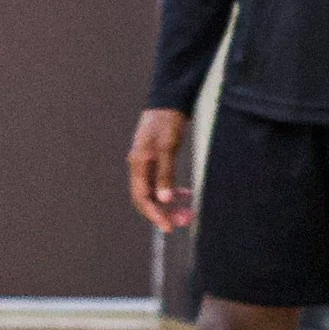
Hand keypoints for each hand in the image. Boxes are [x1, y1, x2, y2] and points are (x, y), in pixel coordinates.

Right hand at [128, 109, 189, 231]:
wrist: (168, 101)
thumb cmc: (167, 121)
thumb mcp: (168, 147)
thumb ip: (165, 173)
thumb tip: (164, 199)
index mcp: (139, 165)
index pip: (142, 198)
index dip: (154, 215)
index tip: (168, 227)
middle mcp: (140, 167)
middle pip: (148, 198)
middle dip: (165, 212)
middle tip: (185, 221)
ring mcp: (147, 164)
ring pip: (156, 192)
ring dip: (171, 204)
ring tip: (188, 212)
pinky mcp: (157, 161)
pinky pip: (162, 183)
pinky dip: (173, 191)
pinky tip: (186, 195)